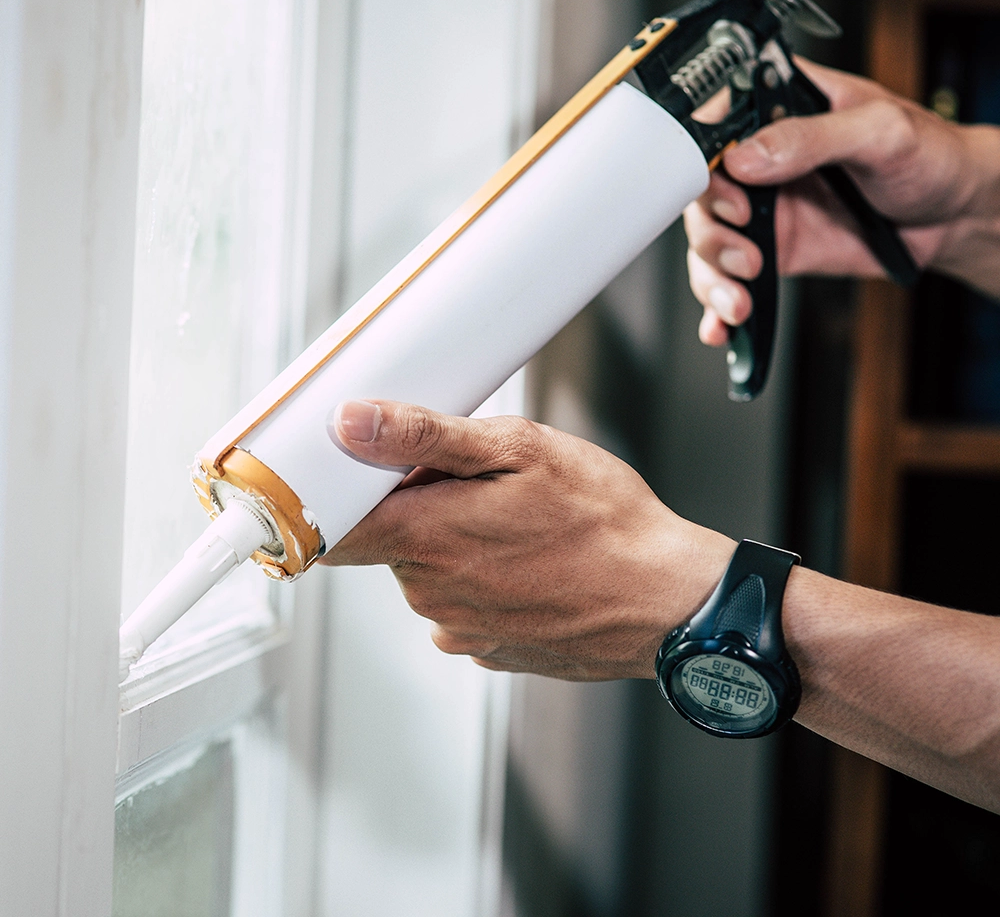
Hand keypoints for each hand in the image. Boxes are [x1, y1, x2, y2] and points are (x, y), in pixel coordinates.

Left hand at [322, 399, 734, 679]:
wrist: (666, 599)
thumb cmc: (603, 520)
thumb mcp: (518, 448)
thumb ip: (424, 436)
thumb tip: (352, 423)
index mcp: (425, 538)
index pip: (330, 526)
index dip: (336, 494)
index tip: (358, 471)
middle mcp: (429, 593)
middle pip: (387, 540)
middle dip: (416, 506)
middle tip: (478, 481)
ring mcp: (457, 627)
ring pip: (426, 570)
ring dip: (451, 541)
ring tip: (515, 521)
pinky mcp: (485, 647)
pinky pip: (459, 602)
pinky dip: (478, 578)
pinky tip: (527, 560)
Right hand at [685, 57, 999, 346]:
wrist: (952, 216)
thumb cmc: (929, 155)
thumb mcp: (880, 133)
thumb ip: (812, 138)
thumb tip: (746, 158)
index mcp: (779, 108)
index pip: (715, 126)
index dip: (706, 163)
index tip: (732, 193)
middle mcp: (760, 159)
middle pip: (699, 193)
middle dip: (713, 232)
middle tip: (746, 253)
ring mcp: (762, 208)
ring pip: (707, 242)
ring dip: (714, 276)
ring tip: (740, 297)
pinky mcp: (770, 250)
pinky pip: (729, 278)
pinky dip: (718, 307)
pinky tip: (722, 325)